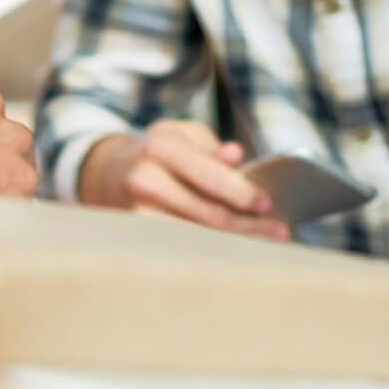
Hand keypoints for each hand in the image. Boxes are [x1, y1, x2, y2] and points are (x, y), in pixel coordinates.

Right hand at [78, 119, 288, 239]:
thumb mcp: (183, 135)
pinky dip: (212, 252)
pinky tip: (235, 252)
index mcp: (160, 147)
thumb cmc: (158, 151)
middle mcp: (145, 179)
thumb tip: (236, 157)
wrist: (107, 173)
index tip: (267, 203)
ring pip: (199, 238)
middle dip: (249, 226)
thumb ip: (212, 147)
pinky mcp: (136, 238)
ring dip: (236, 243)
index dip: (242, 192)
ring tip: (266, 244)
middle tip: (280, 232)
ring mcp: (137, 213)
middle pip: (208, 214)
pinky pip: (183, 248)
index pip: (210, 175)